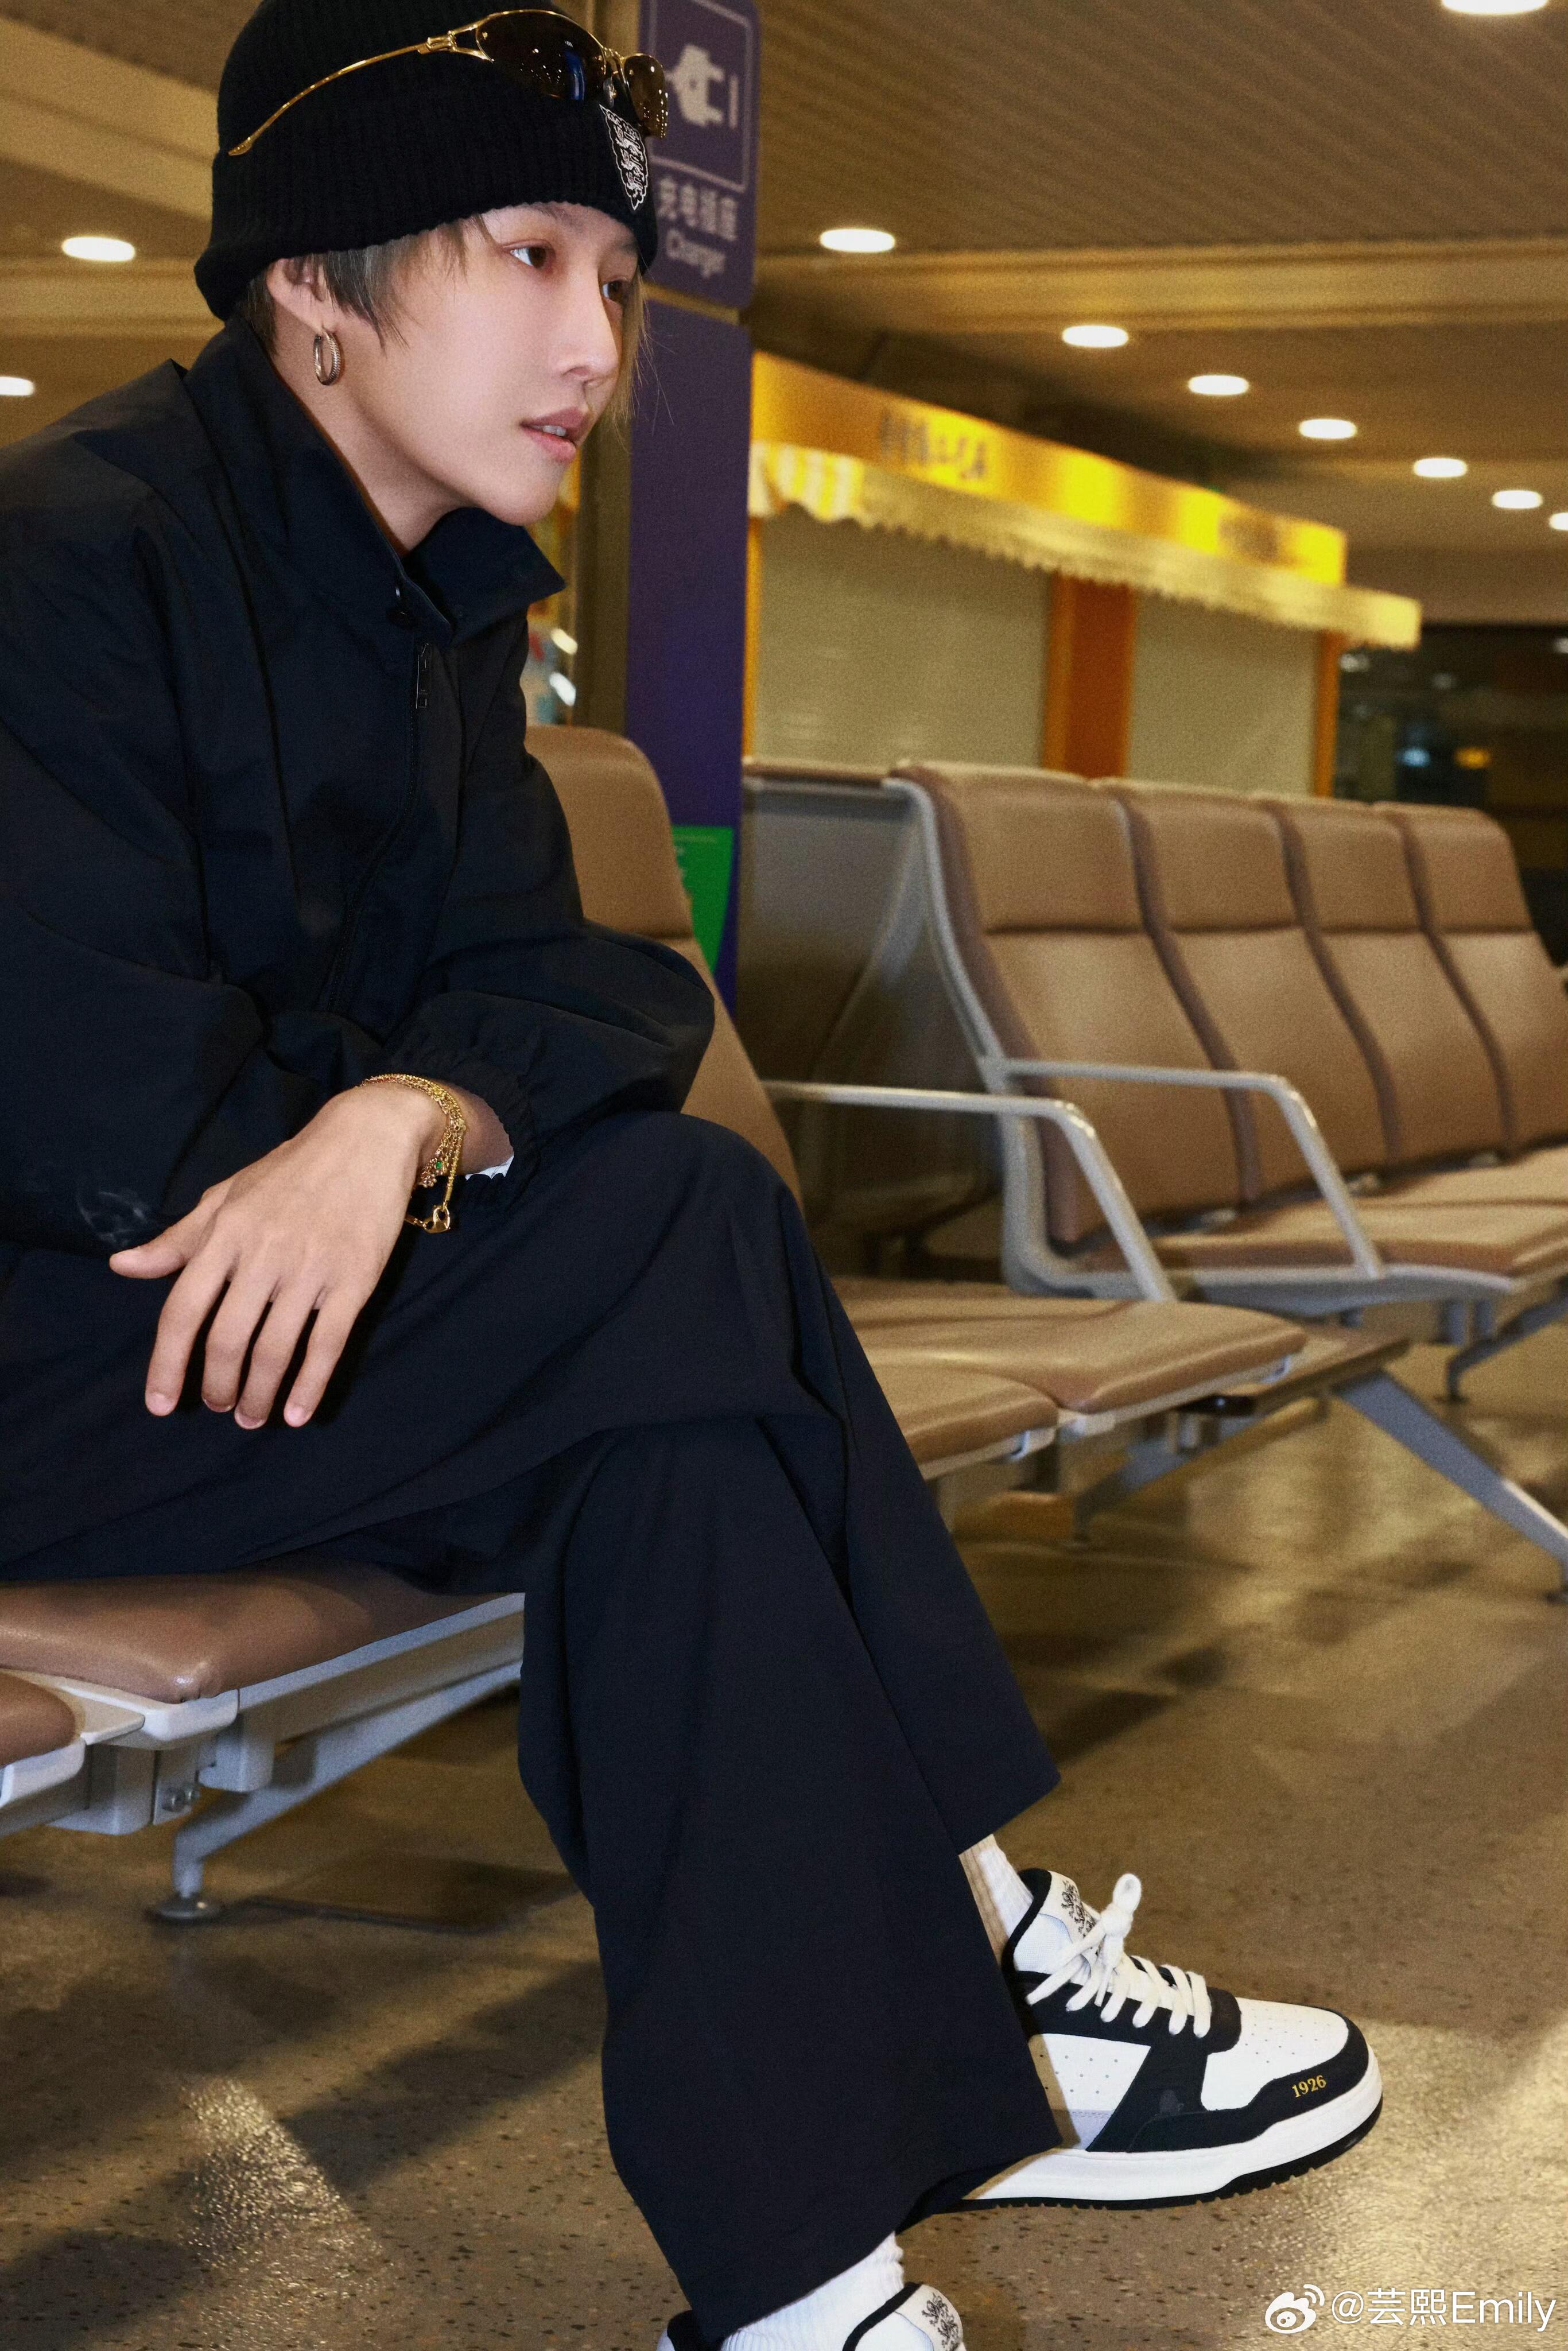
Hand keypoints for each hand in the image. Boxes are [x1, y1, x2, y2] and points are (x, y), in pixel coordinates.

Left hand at [109, 1085, 453, 1429]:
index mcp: (225, 1233)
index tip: (160, 1403)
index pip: (183, 1310)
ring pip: (274, 1349)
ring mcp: (310, 1268)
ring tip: (253, 1417)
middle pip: (226, 1339)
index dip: (167, 1364)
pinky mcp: (354, 1279)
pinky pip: (327, 1344)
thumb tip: (121, 1267)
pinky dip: (310, 1386)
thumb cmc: (291, 1171)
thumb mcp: (226, 1196)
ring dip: (259, 1395)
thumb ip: (178, 1240)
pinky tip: (298, 1413)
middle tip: (219, 1406)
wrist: (367, 1139)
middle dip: (218, 1386)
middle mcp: (263, 1253)